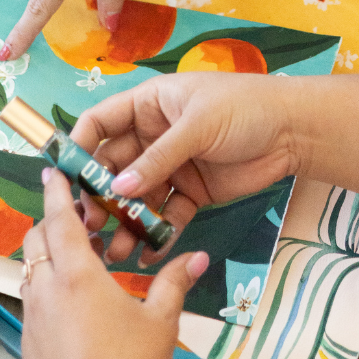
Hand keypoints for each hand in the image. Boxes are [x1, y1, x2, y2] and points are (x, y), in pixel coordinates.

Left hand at [21, 167, 207, 358]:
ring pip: (30, 270)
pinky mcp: (29, 342)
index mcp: (78, 275)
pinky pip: (30, 299)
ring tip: (79, 257)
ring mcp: (33, 318)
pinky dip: (44, 286)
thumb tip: (198, 256)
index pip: (60, 219)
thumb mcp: (161, 321)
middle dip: (51, 221)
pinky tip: (72, 302)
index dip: (57, 191)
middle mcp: (47, 290)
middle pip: (36, 239)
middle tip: (78, 216)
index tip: (54, 169)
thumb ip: (175, 281)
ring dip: (47, 254)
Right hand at [71, 72, 358, 264]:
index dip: (80, 147)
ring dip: (125, 222)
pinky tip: (149, 253)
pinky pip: (166, 215)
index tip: (64, 179)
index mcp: (149, 105)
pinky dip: (157, 233)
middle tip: (89, 227)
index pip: (101, 123)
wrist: (294, 131)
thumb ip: (157, 159)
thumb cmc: (245, 109)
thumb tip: (117, 190)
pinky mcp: (192, 191)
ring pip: (137, 197)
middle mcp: (154, 135)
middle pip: (114, 167)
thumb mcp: (197, 126)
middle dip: (99, 197)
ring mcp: (173, 165)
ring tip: (116, 251)